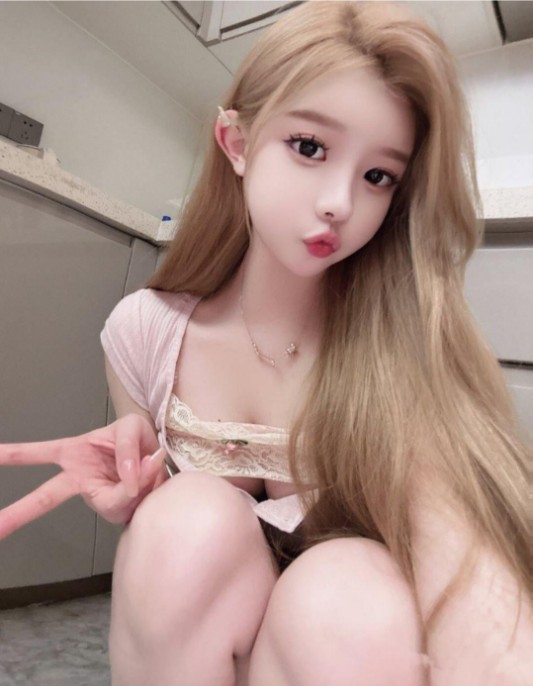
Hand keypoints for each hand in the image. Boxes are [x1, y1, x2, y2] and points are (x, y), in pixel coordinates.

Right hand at [0, 414, 167, 539]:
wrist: (161, 458)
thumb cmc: (138, 439)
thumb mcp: (132, 428)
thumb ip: (126, 449)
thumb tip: (128, 481)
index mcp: (74, 454)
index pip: (39, 453)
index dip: (12, 454)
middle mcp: (81, 480)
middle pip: (45, 498)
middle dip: (18, 513)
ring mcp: (100, 498)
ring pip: (113, 500)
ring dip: (138, 480)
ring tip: (150, 460)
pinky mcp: (120, 510)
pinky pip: (135, 501)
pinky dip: (149, 484)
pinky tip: (153, 477)